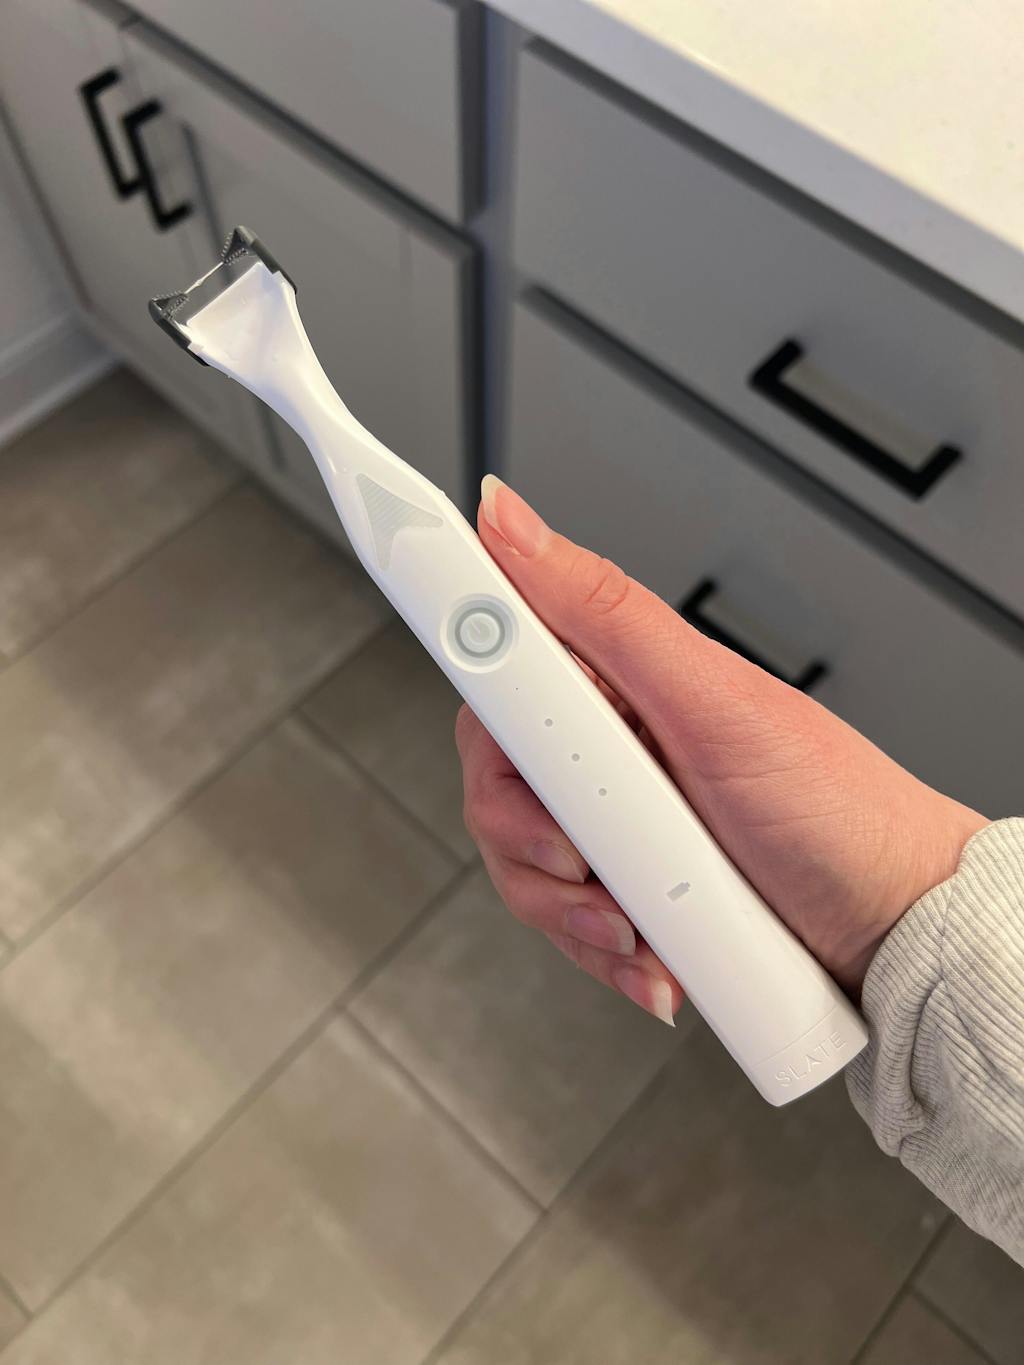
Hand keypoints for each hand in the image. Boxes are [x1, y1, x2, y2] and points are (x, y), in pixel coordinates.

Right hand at [455, 475, 987, 1024]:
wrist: (894, 928)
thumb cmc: (835, 807)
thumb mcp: (712, 698)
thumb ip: (602, 611)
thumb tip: (508, 516)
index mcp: (620, 680)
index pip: (502, 668)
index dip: (482, 697)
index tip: (502, 738)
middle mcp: (609, 746)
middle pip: (496, 778)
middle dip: (526, 834)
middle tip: (584, 853)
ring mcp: (616, 824)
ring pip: (520, 861)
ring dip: (567, 908)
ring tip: (635, 922)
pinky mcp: (625, 890)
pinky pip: (564, 921)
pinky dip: (598, 947)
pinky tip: (649, 953)